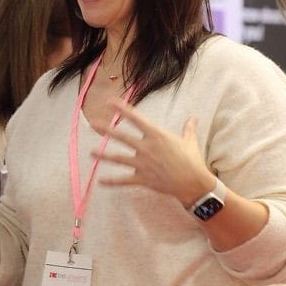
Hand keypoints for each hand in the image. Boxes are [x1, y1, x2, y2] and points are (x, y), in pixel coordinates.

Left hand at [94, 100, 215, 206]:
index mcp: (156, 135)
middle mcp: (146, 148)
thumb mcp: (190, 141)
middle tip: (93, 124)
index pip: (136, 119)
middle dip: (106, 130)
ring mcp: (142, 164)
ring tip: (91, 153)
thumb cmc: (192, 160)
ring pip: (118, 159)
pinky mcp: (142, 178)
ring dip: (103, 156)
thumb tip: (193, 118)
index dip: (122, 109)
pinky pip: (124, 180)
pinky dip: (112, 182)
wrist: (193, 182)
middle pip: (122, 137)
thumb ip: (189, 128)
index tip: (110, 102)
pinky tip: (100, 181)